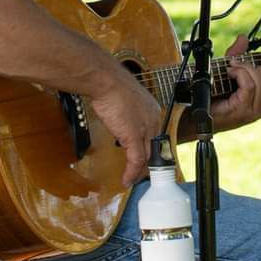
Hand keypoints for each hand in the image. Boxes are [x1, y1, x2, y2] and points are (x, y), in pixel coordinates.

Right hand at [89, 68, 163, 186]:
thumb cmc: (111, 86)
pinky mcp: (133, 136)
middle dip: (146, 165)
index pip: (155, 137)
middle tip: (139, 175)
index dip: (150, 152)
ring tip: (133, 179)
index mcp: (153, 111)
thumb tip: (122, 123)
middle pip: (152, 149)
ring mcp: (145, 128)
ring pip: (146, 156)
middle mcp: (153, 120)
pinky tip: (127, 179)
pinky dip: (132, 172)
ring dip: (139, 171)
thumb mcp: (125, 101)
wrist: (106, 81)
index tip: (144, 161)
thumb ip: (128, 114)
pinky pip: (136, 160)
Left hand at [211, 34, 260, 132]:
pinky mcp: (243, 111)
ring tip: (230, 70)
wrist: (196, 115)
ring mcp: (253, 112)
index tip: (247, 64)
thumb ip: (237, 55)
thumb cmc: (212, 95)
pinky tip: (229, 74)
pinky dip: (239, 74)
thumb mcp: (228, 72)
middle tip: (235, 65)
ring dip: (244, 69)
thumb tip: (243, 38)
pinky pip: (249, 86)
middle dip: (253, 66)